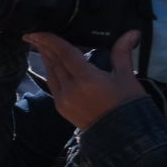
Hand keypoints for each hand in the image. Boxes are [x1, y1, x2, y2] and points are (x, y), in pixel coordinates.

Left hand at [24, 31, 145, 130]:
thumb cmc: (128, 105)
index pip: (64, 54)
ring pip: (51, 73)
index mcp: (87, 79)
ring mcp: (63, 100)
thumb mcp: (126, 77)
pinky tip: (51, 64)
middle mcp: (70, 89)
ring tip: (40, 45)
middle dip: (44, 46)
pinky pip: (52, 85)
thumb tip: (132, 32)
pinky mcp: (60, 108)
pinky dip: (50, 72)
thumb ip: (122, 53)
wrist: (123, 136)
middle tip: (34, 33)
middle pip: (54, 62)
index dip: (50, 40)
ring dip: (46, 58)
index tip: (36, 30)